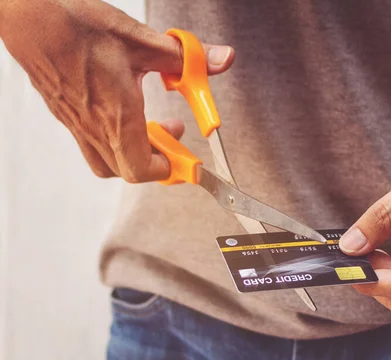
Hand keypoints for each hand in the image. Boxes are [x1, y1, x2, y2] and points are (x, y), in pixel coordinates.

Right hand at [0, 0, 233, 181]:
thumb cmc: (76, 27)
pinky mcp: (66, 114)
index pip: (142, 169)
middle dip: (157, 160)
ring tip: (149, 125)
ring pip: (107, 161)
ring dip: (134, 152)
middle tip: (173, 134)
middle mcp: (94, 127)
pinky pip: (91, 143)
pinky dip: (114, 139)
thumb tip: (220, 60)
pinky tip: (122, 109)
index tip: (186, 160)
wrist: (28, 16)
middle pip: (127, 170)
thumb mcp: (142, 41)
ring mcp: (76, 124)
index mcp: (116, 116)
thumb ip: (184, 58)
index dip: (168, 169)